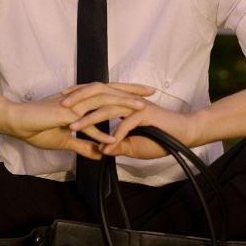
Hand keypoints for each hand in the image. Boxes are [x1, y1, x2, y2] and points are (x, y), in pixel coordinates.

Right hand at [0, 82, 153, 157]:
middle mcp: (79, 99)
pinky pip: (86, 124)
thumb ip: (83, 146)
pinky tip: (112, 140)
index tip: (143, 94)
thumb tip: (99, 154)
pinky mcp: (65, 116)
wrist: (18, 122)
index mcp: (80, 101)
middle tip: (151, 91)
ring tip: (141, 109)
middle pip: (110, 91)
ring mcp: (73, 106)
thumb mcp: (65, 140)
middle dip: (131, 91)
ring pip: (102, 102)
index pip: (107, 93)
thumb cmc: (37, 127)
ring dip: (122, 105)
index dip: (125, 92)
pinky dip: (100, 132)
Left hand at [62, 82, 195, 159]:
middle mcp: (128, 100)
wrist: (184, 135)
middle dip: (78, 100)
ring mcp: (137, 106)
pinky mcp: (147, 115)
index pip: (96, 95)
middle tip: (60, 107)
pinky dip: (115, 135)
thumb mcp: (134, 146)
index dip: (79, 96)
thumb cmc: (161, 138)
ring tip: (74, 127)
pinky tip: (106, 146)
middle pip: (99, 94)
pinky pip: (127, 124)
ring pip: (108, 108)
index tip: (61, 103)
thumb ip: (118, 146)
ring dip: (90, 118)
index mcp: (122, 103)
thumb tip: (102, 150)